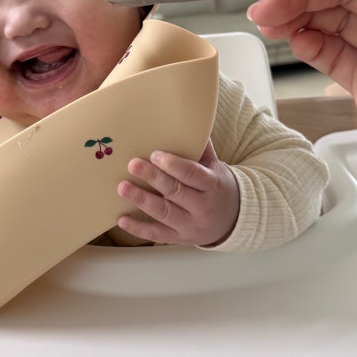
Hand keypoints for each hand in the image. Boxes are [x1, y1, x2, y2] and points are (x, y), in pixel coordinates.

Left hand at [116, 139, 239, 245]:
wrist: (234, 219)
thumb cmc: (217, 186)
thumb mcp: (215, 166)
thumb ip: (200, 147)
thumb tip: (188, 119)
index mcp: (212, 185)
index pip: (192, 174)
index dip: (173, 165)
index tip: (155, 154)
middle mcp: (203, 207)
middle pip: (175, 191)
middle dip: (153, 178)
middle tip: (132, 165)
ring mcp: (191, 225)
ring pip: (164, 213)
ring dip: (142, 200)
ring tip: (122, 188)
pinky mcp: (179, 238)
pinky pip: (157, 235)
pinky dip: (139, 229)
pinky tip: (122, 219)